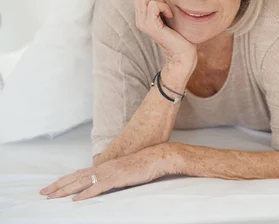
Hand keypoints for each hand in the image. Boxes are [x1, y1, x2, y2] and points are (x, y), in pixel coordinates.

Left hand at [40, 145, 172, 200]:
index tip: (53, 186)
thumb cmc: (145, 163)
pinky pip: (98, 187)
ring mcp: (109, 172)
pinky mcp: (117, 178)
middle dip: (58, 185)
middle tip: (43, 192)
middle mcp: (104, 167)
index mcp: (105, 166)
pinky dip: (85, 194)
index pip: (80, 173)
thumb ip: (114, 175)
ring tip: (52, 196)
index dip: (65, 180)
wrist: (158, 157)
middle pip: (76, 177)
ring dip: (65, 190)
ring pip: (82, 181)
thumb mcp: (126, 169)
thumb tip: (107, 182)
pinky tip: (75, 199)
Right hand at [132, 0, 196, 72]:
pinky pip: (153, 5)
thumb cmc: (180, 33)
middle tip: (168, 6)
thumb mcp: (169, 13)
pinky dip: (164, 7)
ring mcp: (143, 23)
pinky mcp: (151, 27)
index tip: (165, 2)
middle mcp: (139, 19)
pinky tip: (171, 16)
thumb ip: (162, 2)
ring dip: (161, 0)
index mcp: (142, 15)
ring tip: (169, 11)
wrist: (183, 54)